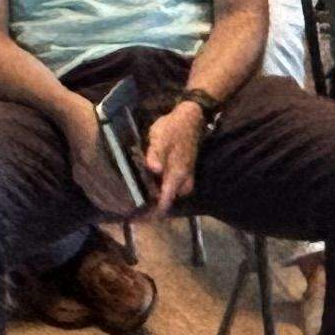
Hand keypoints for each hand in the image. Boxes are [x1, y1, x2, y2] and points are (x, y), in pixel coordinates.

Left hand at [138, 101, 204, 217]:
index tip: (143, 217)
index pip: (167, 199)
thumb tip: (154, 169)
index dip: (156, 211)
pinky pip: (178, 183)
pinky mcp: (186, 167)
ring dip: (166, 195)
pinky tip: (158, 181)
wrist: (191, 116)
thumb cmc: (173, 128)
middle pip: (172, 198)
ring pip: (177, 191)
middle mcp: (184, 177)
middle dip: (160, 205)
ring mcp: (187, 172)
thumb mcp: (160, 138)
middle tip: (143, 206)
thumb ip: (156, 154)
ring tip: (150, 195)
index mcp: (177, 174)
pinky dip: (169, 186)